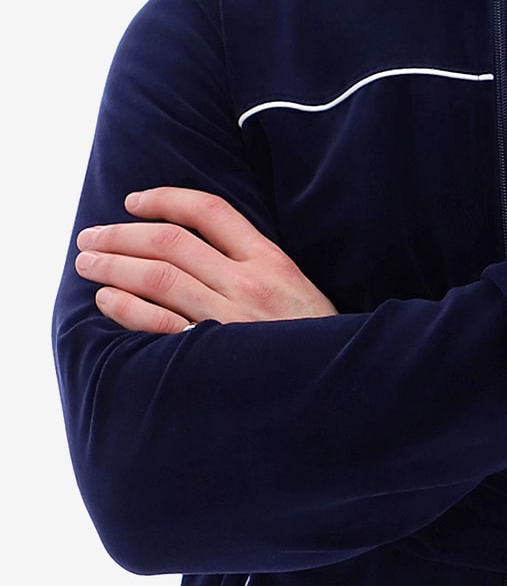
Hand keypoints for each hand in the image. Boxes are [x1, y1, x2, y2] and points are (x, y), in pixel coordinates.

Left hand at [75, 187, 337, 333]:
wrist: (339, 386)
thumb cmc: (315, 340)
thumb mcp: (299, 290)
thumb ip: (258, 267)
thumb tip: (200, 249)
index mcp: (271, 260)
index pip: (210, 211)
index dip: (164, 198)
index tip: (133, 201)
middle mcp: (249, 283)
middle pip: (171, 242)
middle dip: (121, 234)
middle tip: (90, 237)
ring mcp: (230, 319)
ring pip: (157, 277)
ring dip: (113, 266)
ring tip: (88, 263)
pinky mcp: (214, 355)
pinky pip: (158, 324)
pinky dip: (126, 307)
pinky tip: (107, 301)